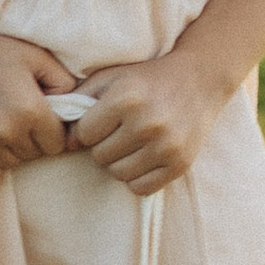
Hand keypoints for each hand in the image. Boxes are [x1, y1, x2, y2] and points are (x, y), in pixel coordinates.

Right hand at [0, 29, 80, 184]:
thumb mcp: (35, 57)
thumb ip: (64, 81)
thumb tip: (74, 108)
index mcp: (31, 109)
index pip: (57, 143)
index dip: (52, 131)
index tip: (41, 118)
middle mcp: (7, 130)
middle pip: (35, 155)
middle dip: (32, 139)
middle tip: (18, 117)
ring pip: (13, 164)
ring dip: (12, 150)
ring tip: (0, 125)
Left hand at [69, 50, 223, 194]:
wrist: (200, 79)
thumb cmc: (147, 79)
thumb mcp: (111, 77)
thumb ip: (80, 101)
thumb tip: (65, 141)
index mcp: (126, 98)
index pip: (84, 134)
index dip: (89, 128)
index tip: (102, 120)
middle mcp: (147, 123)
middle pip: (99, 156)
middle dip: (104, 144)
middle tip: (120, 131)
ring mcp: (166, 146)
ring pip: (118, 174)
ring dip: (120, 161)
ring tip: (132, 143)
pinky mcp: (180, 164)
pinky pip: (141, 187)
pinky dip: (138, 176)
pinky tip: (145, 157)